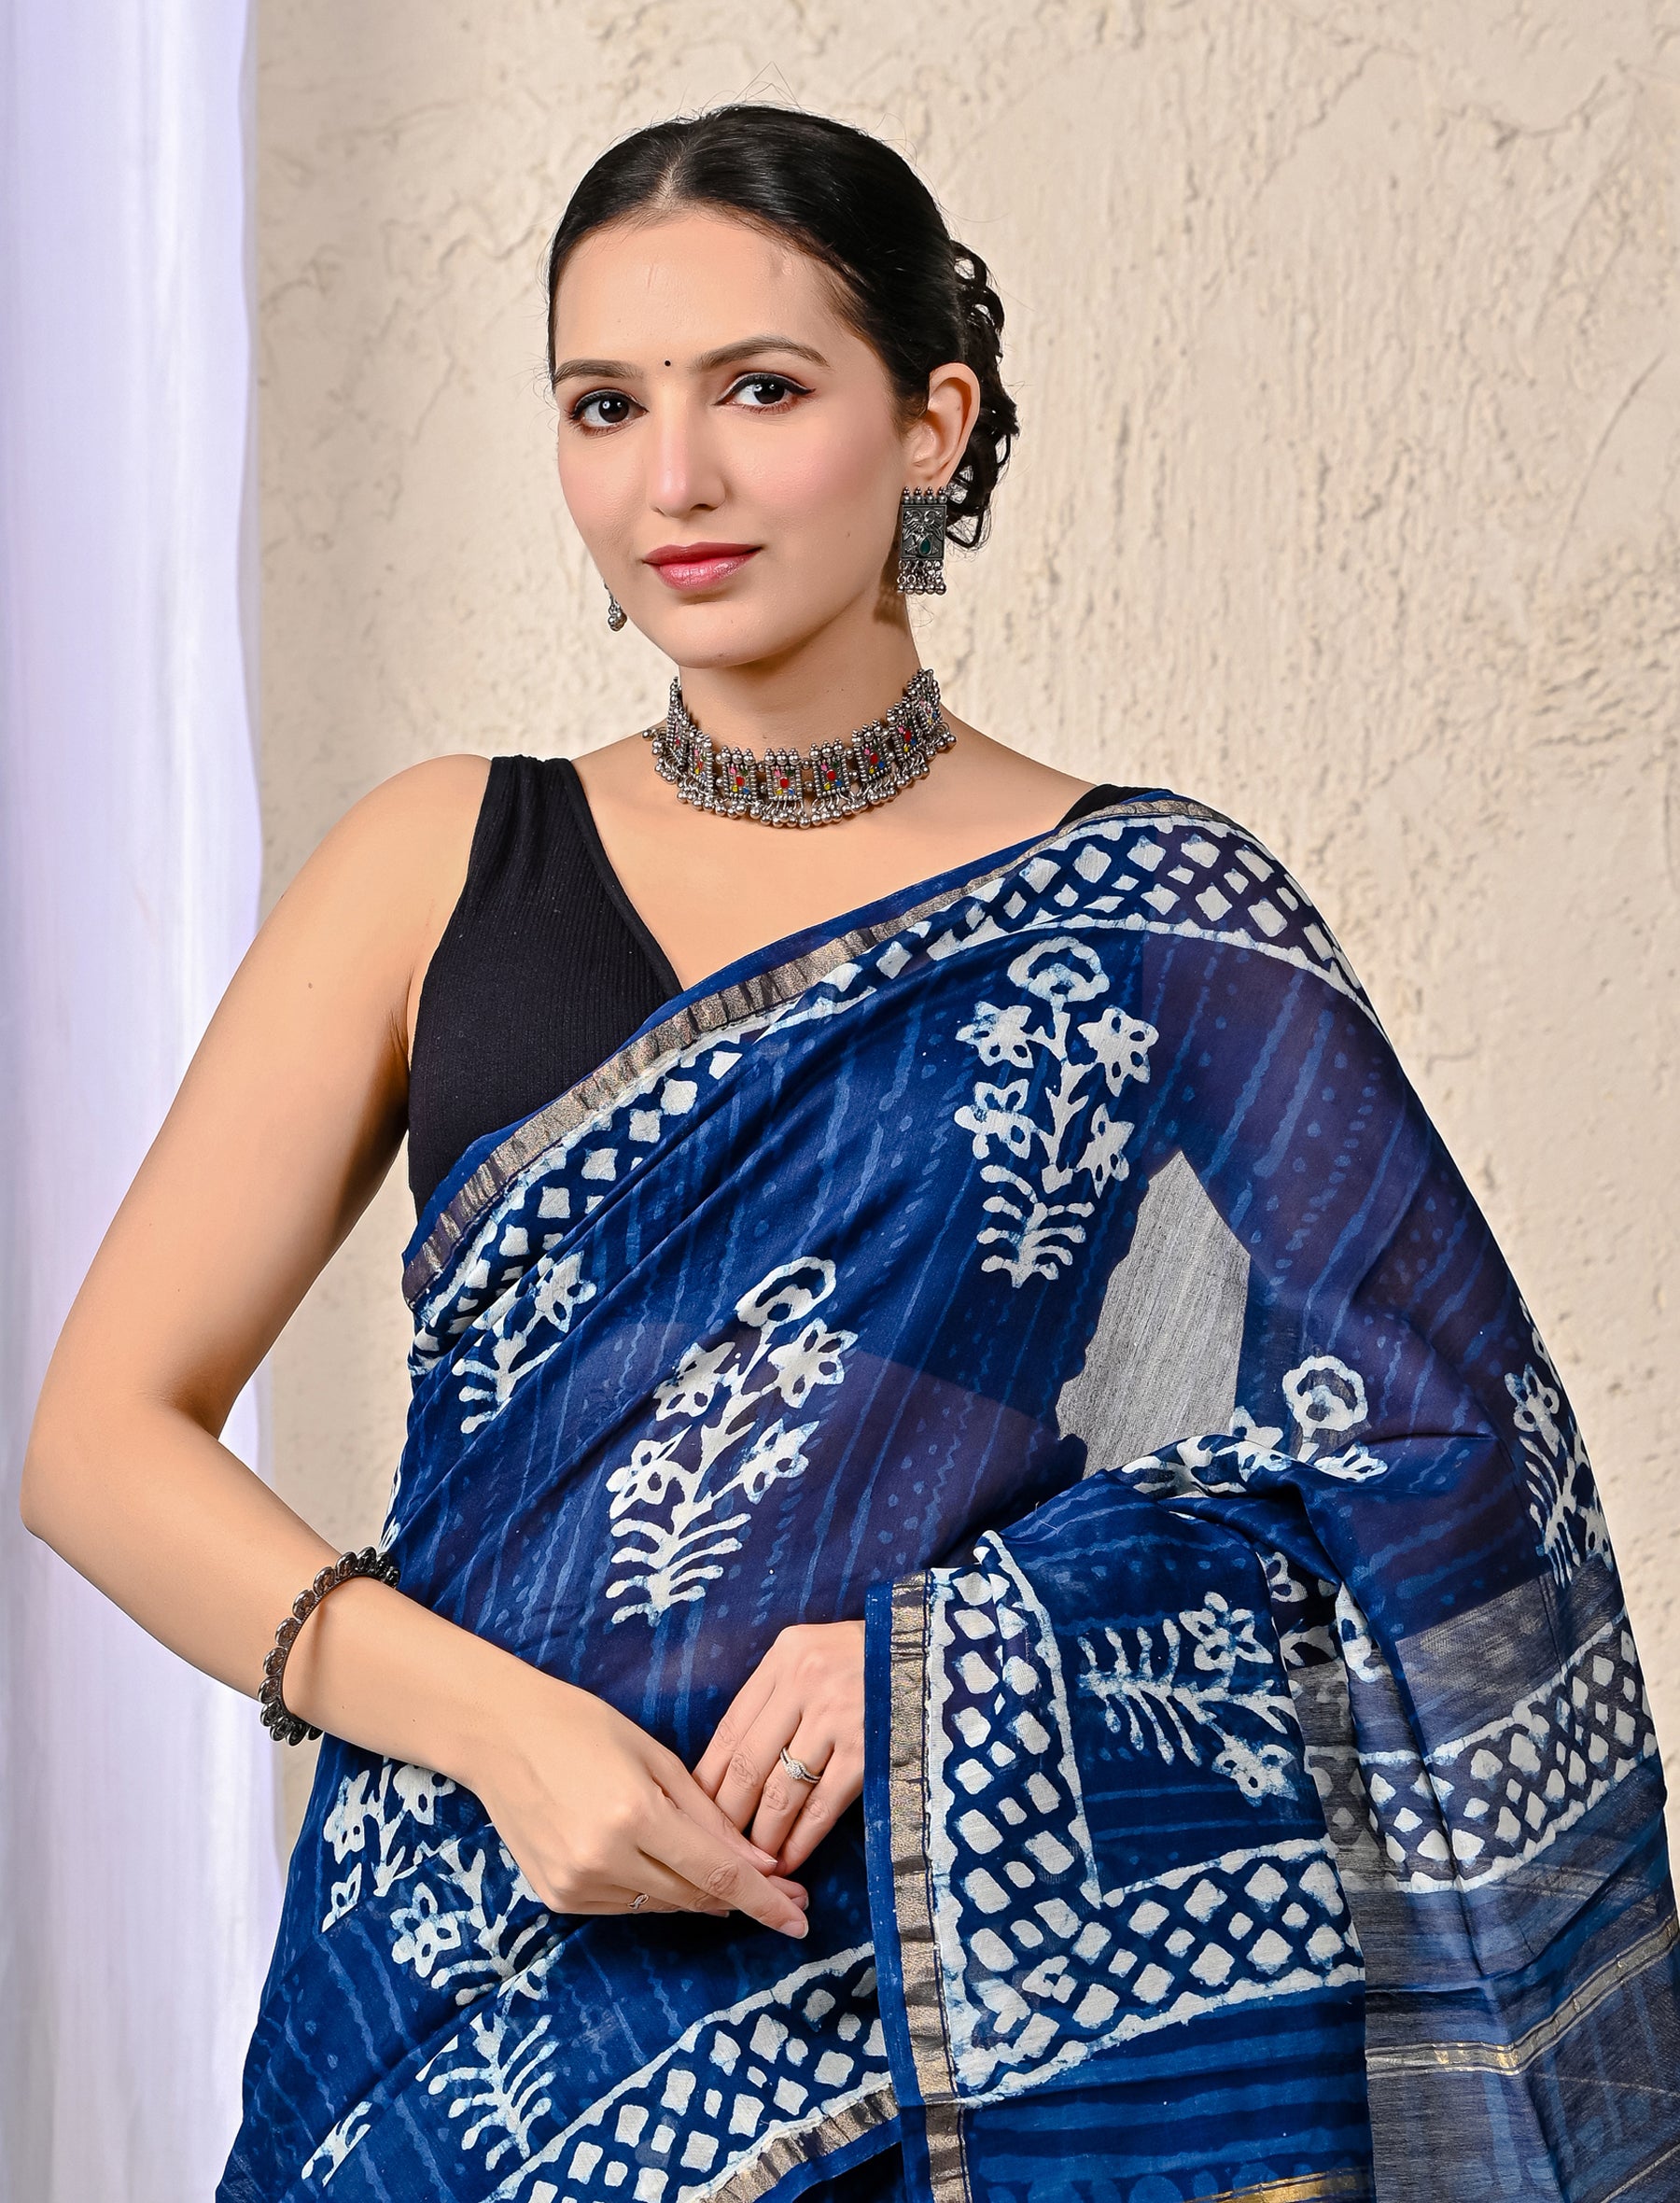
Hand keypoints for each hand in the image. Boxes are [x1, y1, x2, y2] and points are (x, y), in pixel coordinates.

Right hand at [465, 1657, 808, 1934]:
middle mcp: (601, 1859)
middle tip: (785, 1895)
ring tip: (731, 1878)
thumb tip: (759, 1864)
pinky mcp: (556, 1897)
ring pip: (660, 1904)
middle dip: (742, 1898)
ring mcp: (574, 1885)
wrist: (498, 1735)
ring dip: (698, 1894)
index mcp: (633, 1815)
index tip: (798, 1919)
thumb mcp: (654, 1757)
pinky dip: (653, 1891)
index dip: (763, 1900)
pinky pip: (624, 1905)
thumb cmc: (582, 1727)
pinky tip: (667, 1870)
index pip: (715, 1872)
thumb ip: (707, 1816)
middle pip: (692, 1895)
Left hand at [693, 1621, 864, 1874]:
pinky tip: (790, 1858)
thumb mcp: (814, 1653)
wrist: (934, 1650)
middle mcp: (806, 1683)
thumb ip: (776, 1694)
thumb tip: (730, 1762)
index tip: (696, 1813)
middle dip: (728, 1816)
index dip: (709, 1779)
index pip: (729, 1729)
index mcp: (784, 1657)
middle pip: (748, 1765)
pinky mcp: (870, 1748)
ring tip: (754, 1862)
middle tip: (719, 1848)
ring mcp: (839, 1716)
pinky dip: (802, 1839)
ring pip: (781, 1792)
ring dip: (763, 1836)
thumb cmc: (868, 1655)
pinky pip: (824, 1805)